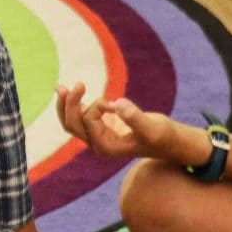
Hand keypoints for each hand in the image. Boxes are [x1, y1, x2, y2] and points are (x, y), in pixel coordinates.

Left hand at [56, 83, 205, 165]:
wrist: (171, 141)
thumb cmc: (164, 136)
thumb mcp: (153, 128)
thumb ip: (136, 118)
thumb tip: (117, 104)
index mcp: (106, 147)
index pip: (89, 122)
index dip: (98, 107)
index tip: (116, 104)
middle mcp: (99, 143)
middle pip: (72, 124)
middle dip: (70, 104)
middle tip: (78, 84)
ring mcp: (98, 135)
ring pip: (72, 121)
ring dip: (66, 104)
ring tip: (59, 87)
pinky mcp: (102, 125)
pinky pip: (80, 116)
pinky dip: (73, 104)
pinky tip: (66, 90)